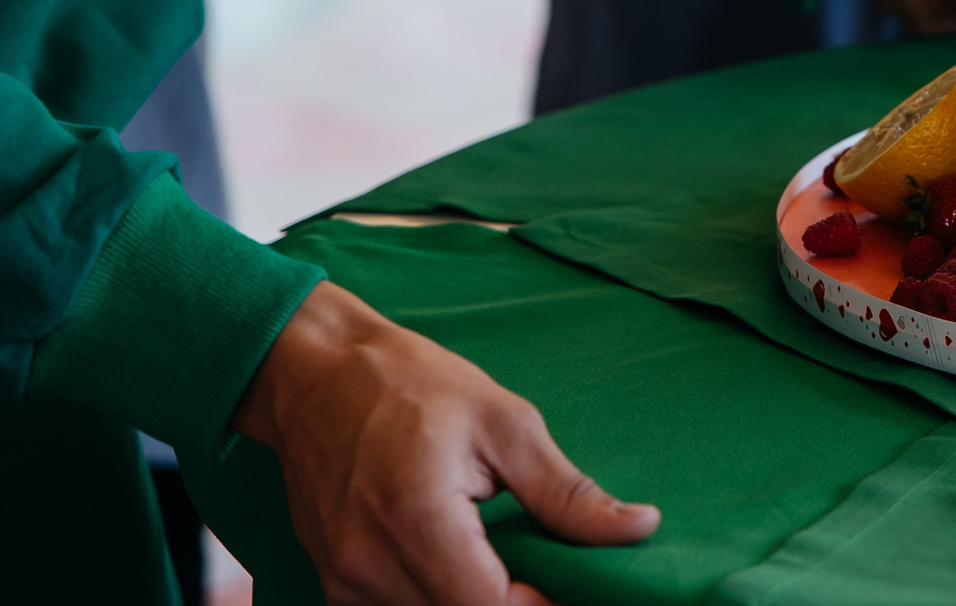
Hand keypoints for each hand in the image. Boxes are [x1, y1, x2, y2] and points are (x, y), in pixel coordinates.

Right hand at [232, 283, 657, 604]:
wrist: (316, 373)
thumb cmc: (413, 385)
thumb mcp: (506, 424)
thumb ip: (567, 493)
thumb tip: (639, 528)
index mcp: (417, 520)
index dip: (538, 605)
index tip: (570, 584)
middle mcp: (368, 564)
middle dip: (512, 603)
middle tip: (540, 566)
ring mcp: (343, 580)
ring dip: (472, 599)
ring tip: (496, 555)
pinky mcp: (332, 582)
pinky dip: (433, 598)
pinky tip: (456, 562)